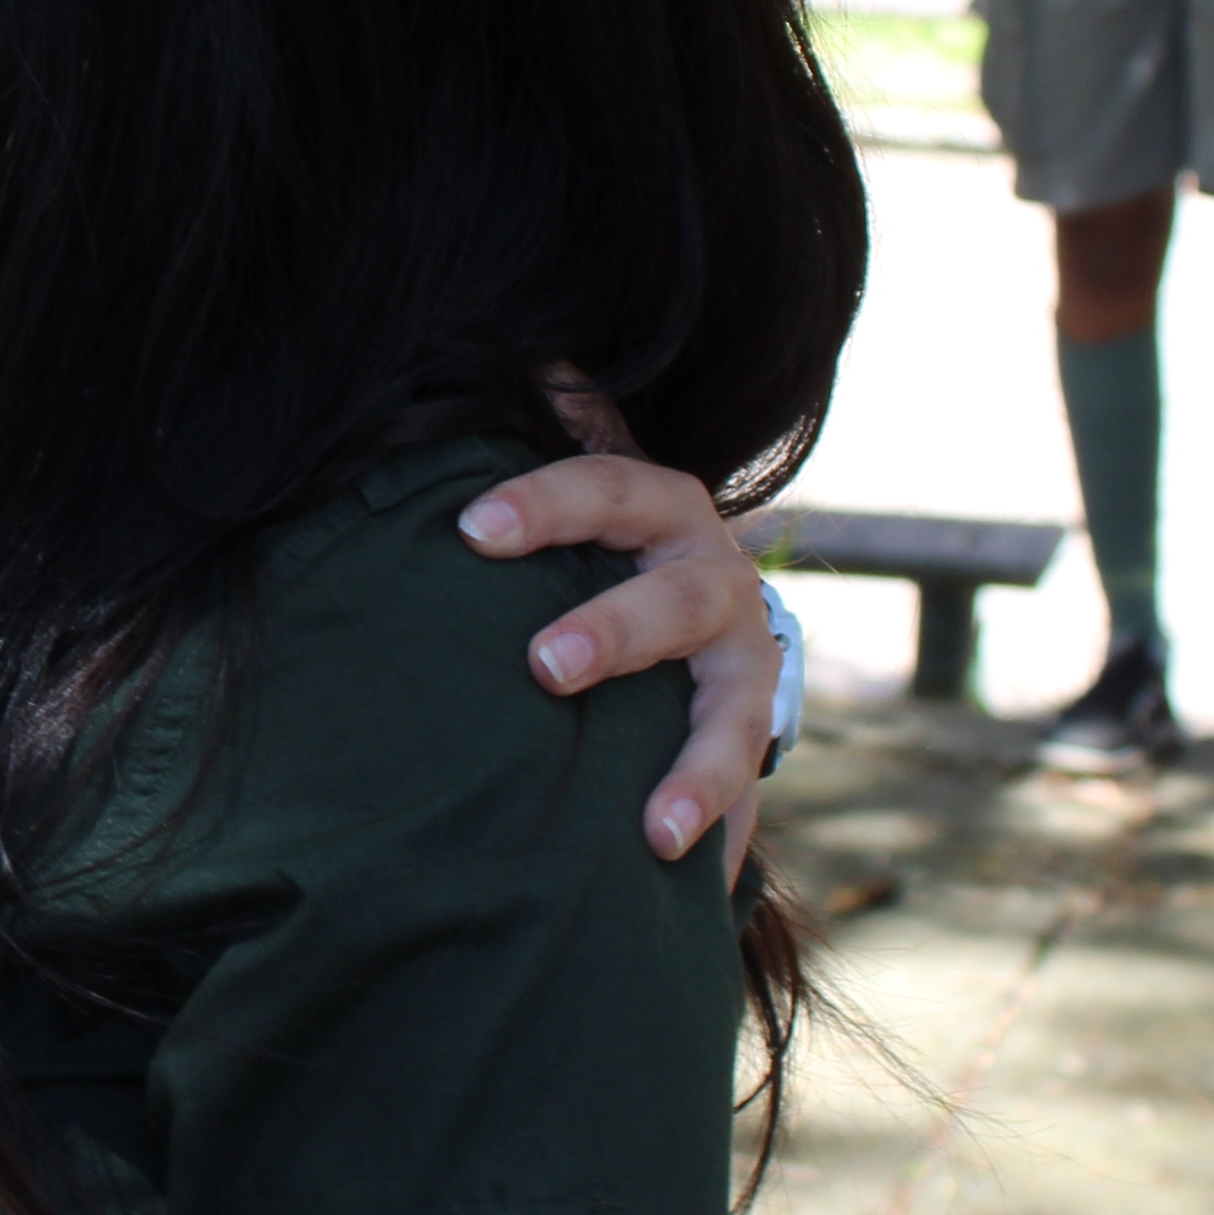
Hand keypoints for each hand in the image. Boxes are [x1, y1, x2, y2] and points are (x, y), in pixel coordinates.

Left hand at [456, 454, 777, 877]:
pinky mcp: (750, 726)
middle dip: (613, 632)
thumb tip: (463, 351)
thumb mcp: (563, 490)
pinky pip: (740, 778)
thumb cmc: (587, 546)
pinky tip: (675, 863)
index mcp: (650, 505)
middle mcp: (708, 574)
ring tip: (654, 829)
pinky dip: (711, 822)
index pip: (601, 486)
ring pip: (729, 712)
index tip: (471, 532)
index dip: (542, 501)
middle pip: (669, 599)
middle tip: (544, 668)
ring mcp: (741, 656)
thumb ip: (522, 433)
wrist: (691, 608)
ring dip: (694, 766)